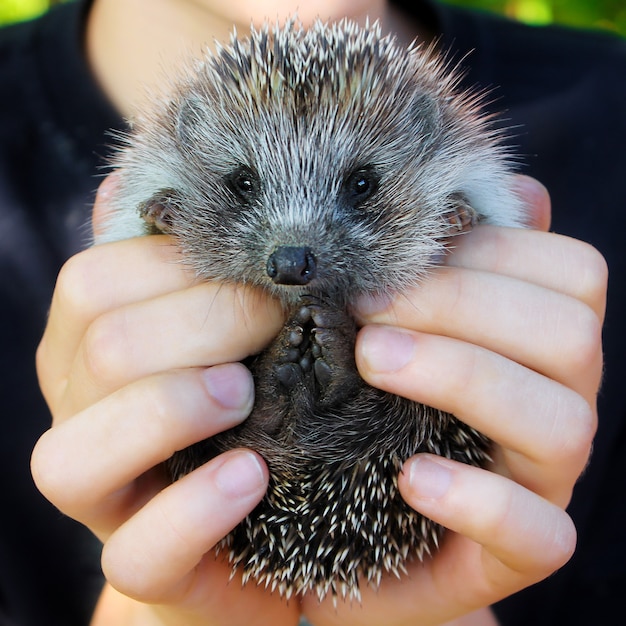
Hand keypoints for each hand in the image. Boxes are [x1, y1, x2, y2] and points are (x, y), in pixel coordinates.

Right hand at [32, 178, 297, 624]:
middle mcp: (84, 414)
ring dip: (168, 410)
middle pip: (98, 351)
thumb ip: (189, 261)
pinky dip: (194, 509)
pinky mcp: (147, 563)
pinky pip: (135, 554)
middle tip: (277, 323)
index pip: (97, 281)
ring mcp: (107, 497)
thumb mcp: (229, 319)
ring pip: (72, 458)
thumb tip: (134, 173)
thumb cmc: (253, 392)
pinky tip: (252, 475)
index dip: (185, 269)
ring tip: (243, 396)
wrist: (276, 508)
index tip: (269, 276)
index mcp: (95, 344)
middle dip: (200, 326)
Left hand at [300, 176, 605, 624]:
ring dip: (464, 378)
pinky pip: (541, 535)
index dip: (488, 255)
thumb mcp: (399, 322)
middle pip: (569, 335)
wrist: (339, 513)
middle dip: (463, 308)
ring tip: (372, 362)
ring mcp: (545, 480)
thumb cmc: (370, 402)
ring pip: (563, 423)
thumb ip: (448, 262)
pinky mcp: (519, 552)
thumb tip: (514, 191)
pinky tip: (411, 478)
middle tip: (366, 311)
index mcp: (539, 340)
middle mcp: (558, 402)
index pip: (569, 273)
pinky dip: (479, 500)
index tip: (389, 264)